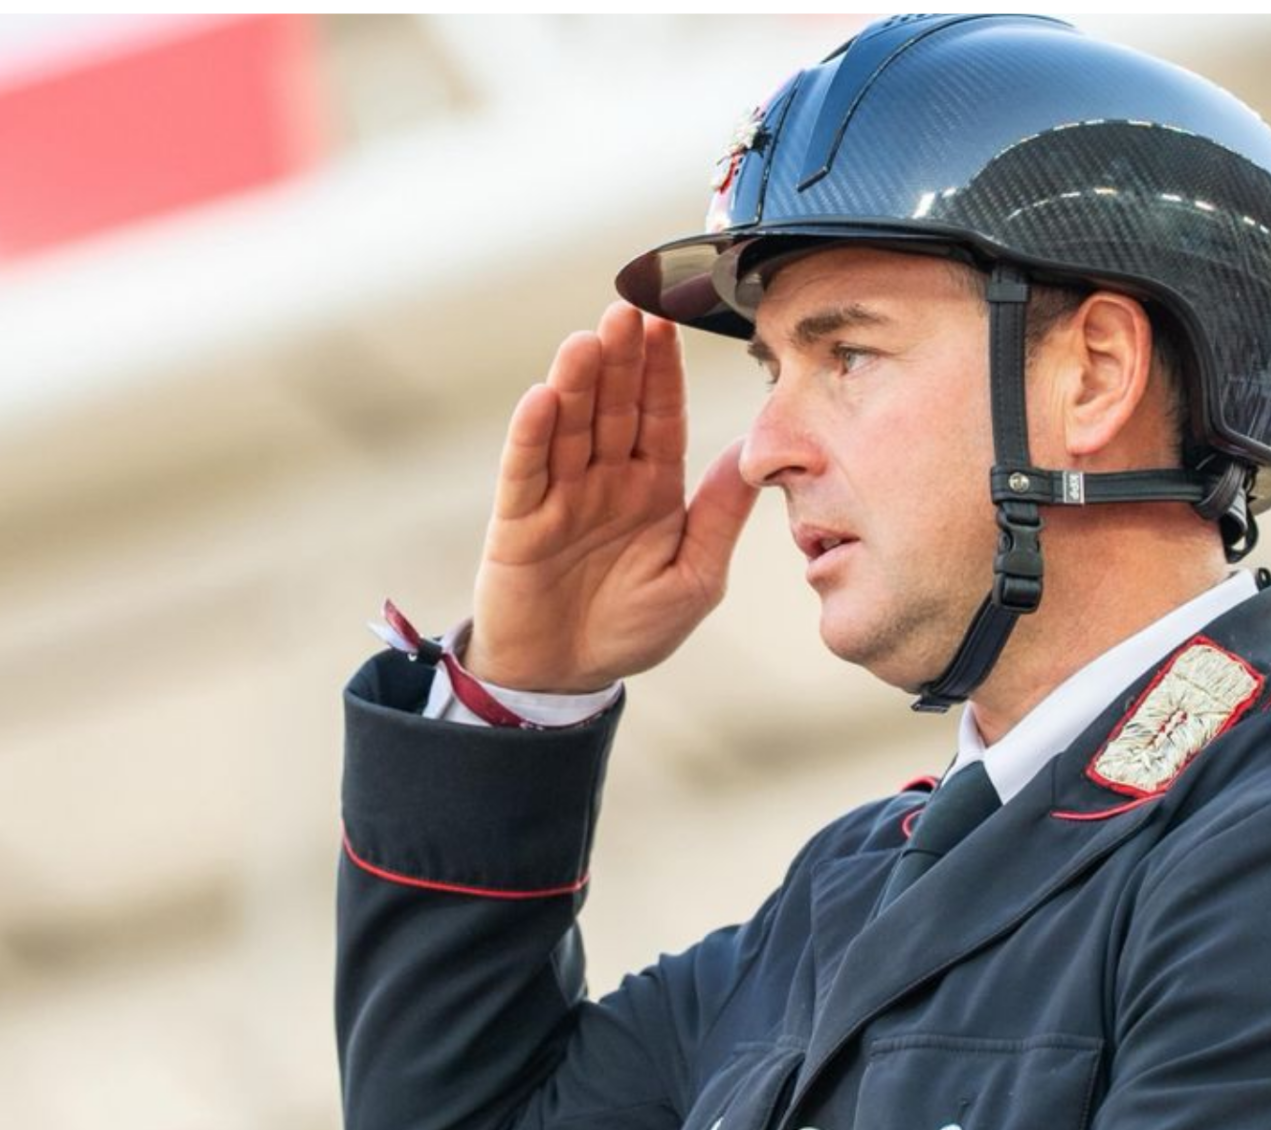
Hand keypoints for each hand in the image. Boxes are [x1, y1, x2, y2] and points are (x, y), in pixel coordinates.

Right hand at [466, 302, 758, 692]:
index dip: (663, 373)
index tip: (670, 324)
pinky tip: (543, 396)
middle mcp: (607, 480)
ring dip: (579, 383)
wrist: (566, 677)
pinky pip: (526, 470)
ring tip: (589, 339)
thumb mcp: (694, 576)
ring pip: (571, 427)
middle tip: (628, 310)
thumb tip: (750, 455)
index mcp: (653, 488)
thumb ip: (718, 516)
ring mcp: (561, 495)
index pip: (661, 418)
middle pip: (615, 408)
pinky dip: (533, 434)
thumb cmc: (633, 628)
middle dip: (622, 360)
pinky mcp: (520, 520)